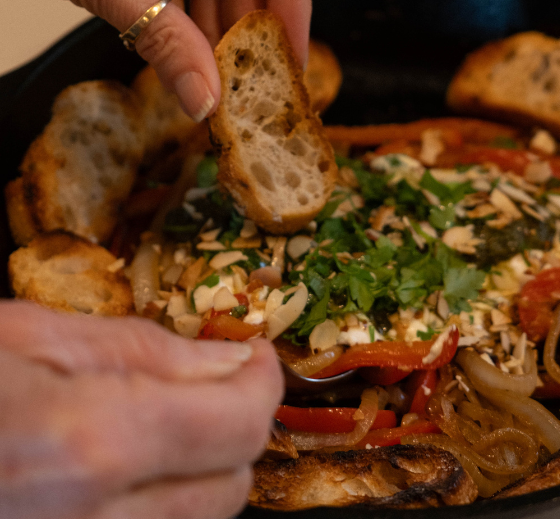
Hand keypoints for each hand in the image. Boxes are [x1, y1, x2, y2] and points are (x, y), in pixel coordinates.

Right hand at [0, 300, 282, 518]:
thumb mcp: (22, 335)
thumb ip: (135, 349)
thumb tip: (222, 359)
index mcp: (88, 442)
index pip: (236, 425)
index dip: (262, 384)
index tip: (258, 358)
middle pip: (228, 489)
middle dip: (239, 430)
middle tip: (219, 385)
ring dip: (203, 470)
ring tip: (168, 420)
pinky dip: (161, 498)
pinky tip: (130, 463)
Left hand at [2, 0, 310, 120]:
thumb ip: (163, 38)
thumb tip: (205, 100)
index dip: (293, 15)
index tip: (292, 67)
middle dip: (248, 45)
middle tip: (250, 97)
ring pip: (210, 1)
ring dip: (213, 50)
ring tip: (218, 95)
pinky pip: (175, 5)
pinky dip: (180, 40)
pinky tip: (185, 73)